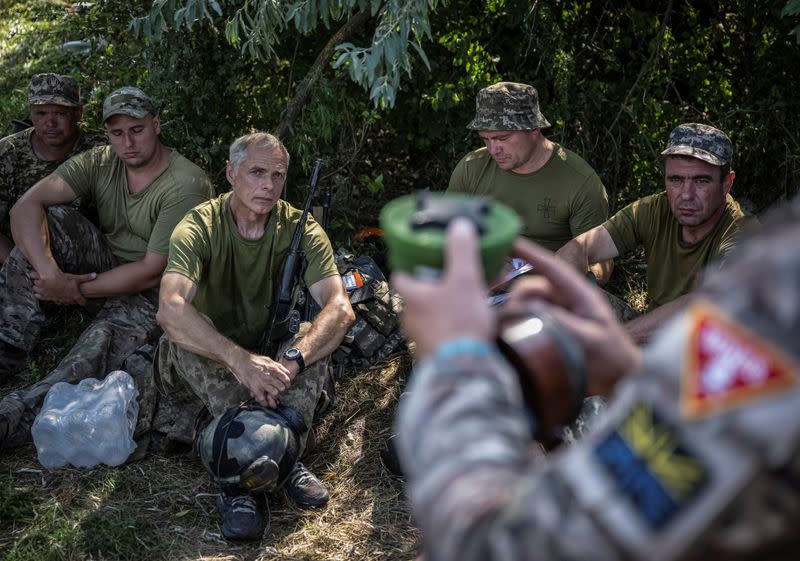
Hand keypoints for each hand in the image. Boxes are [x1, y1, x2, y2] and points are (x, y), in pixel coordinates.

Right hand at [30, 269, 96, 304]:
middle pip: (69, 302)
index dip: (83, 301)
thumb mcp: (77, 278)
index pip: (81, 301)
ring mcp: (55, 299)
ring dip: (59, 299)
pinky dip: (45, 296)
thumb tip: (95, 275)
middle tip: (72, 298)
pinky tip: (46, 295)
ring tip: (59, 295)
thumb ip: (86, 277)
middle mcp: (65, 299)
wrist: (50, 278)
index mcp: (73, 295)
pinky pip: (46, 299)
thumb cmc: (64, 278)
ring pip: (58, 301)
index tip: (84, 302)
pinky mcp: (46, 296)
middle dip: (71, 300)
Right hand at [233, 352, 291, 408]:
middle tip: (279, 391)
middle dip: (281, 390)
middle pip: (281, 387)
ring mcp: (262, 383)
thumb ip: (278, 366)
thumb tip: (287, 372)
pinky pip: (262, 399)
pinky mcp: (255, 388)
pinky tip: (265, 403)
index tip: (286, 386)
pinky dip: (265, 402)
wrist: (241, 362)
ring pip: (274, 394)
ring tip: (273, 397)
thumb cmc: (254, 360)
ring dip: (274, 396)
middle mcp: (270, 377)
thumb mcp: (269, 360)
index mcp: (274, 370)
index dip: (287, 384)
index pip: (286, 379)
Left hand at [392, 219, 493, 357]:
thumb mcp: (464, 279)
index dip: (411, 262)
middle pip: (419, 291)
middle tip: (456, 270)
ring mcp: (422, 335)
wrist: (465, 369)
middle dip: (438, 280)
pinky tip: (478, 313)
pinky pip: (445, 325)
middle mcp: (410, 316)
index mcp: (410, 295)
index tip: (425, 254)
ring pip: (434, 309)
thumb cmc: (459, 322)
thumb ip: (461, 251)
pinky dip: (457, 316)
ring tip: (474, 290)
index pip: (400, 273)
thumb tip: (458, 225)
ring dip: (451, 298)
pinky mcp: (436, 350)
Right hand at [506, 238, 640, 395]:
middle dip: (516, 298)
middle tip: (509, 319)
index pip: (552, 268)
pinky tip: (508, 335)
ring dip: (514, 313)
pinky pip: (526, 321)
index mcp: (579, 294)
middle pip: (530, 288)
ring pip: (524, 305)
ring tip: (508, 331)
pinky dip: (515, 324)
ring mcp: (554, 315)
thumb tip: (532, 309)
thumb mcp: (592, 339)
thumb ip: (565, 323)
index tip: (509, 243)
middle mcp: (563, 300)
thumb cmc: (613, 356)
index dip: (530, 253)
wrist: (619, 381)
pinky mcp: (547, 330)